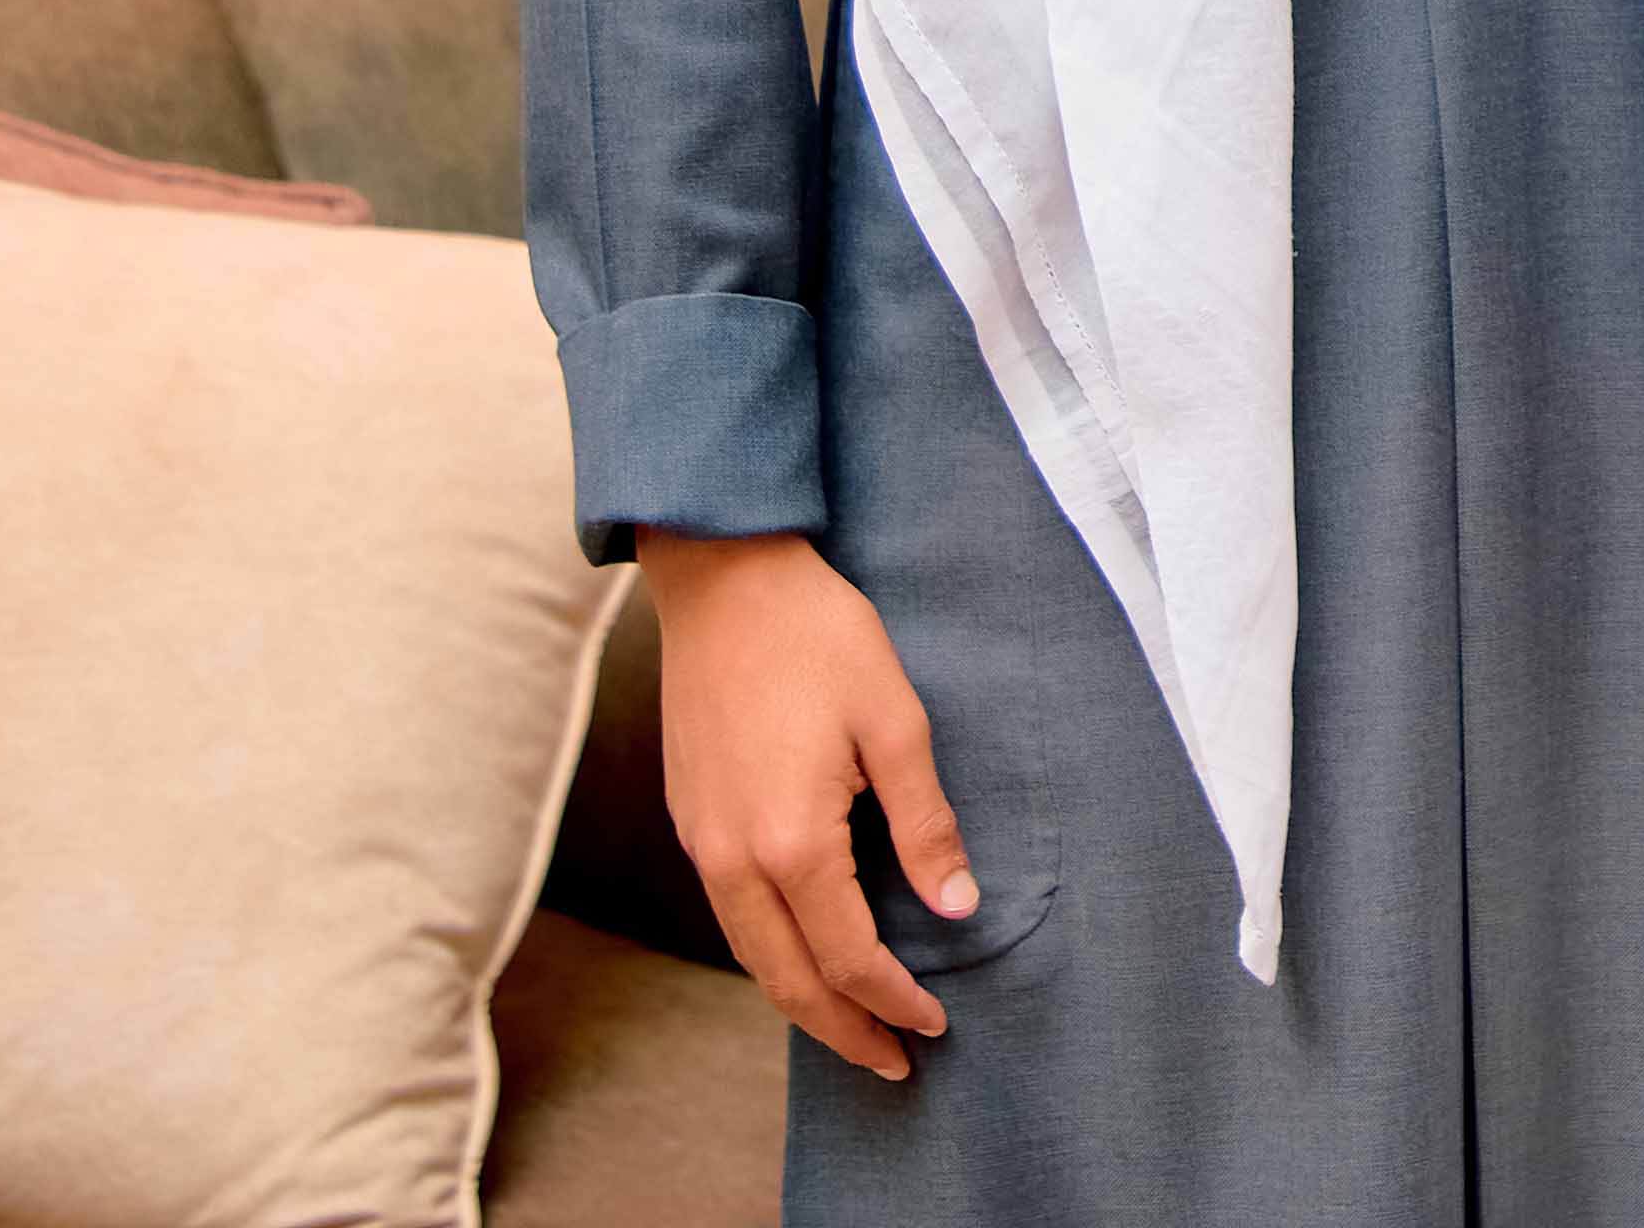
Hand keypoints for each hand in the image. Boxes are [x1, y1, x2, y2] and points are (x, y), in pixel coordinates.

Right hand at [642, 529, 977, 1078]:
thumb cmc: (818, 638)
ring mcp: (701, 844)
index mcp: (792, 843)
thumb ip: (924, 824)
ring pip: (752, 956)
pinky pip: (730, 917)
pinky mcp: (689, 822)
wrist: (724, 581)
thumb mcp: (896, 722)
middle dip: (845, 1031)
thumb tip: (955, 906)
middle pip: (790, 981)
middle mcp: (733, 860)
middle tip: (896, 1062)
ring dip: (803, 1002)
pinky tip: (804, 955)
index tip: (936, 1024)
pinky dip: (771, 955)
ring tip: (854, 1028)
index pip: (850, 957)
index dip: (896, 1001)